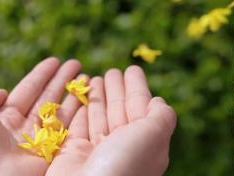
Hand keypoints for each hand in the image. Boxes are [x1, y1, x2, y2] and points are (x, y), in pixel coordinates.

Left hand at [0, 58, 81, 175]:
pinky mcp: (55, 153)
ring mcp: (41, 141)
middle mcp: (24, 129)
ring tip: (88, 77)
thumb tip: (3, 92)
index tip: (55, 61)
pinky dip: (81, 113)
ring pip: (62, 111)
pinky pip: (71, 128)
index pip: (27, 91)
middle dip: (62, 80)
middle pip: (47, 98)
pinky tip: (89, 98)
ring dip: (74, 94)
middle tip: (76, 64)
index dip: (41, 75)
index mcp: (4, 119)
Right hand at [47, 66, 176, 175]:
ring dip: (97, 98)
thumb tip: (159, 102)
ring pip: (97, 117)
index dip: (137, 88)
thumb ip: (161, 116)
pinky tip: (80, 96)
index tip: (132, 69)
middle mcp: (121, 148)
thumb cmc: (126, 164)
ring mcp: (96, 152)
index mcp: (144, 144)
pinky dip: (78, 110)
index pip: (141, 108)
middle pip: (119, 111)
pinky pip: (76, 126)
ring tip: (96, 78)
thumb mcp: (154, 135)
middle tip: (112, 71)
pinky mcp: (71, 154)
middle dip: (116, 90)